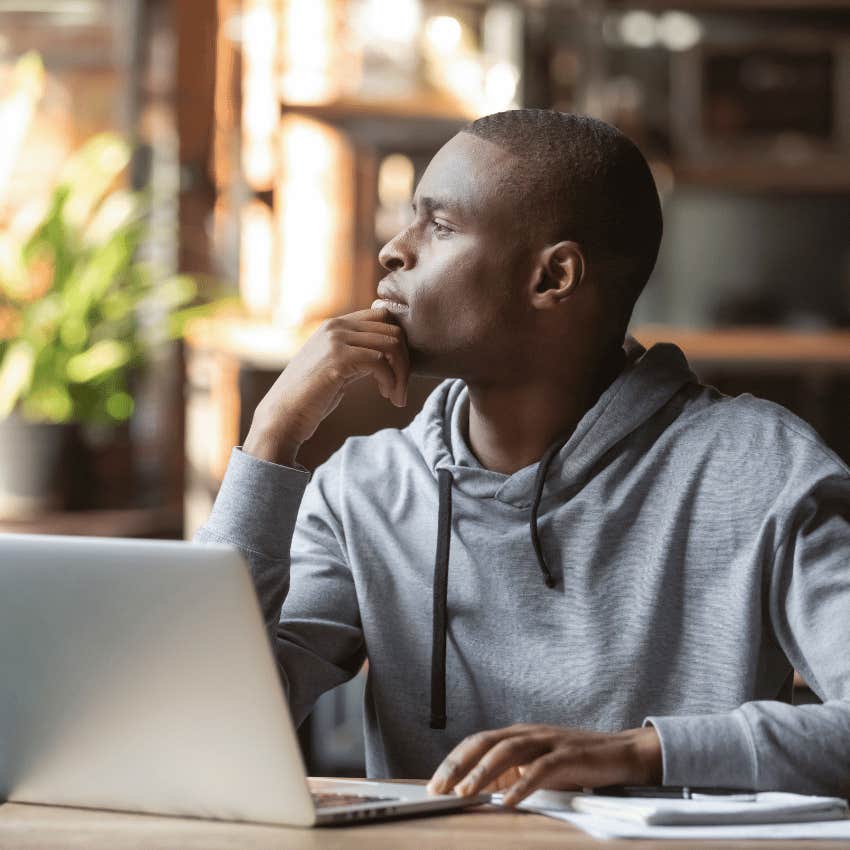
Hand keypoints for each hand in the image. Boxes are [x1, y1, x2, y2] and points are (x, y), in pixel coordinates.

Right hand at [243, 307, 408, 465]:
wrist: (282, 417)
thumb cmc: (310, 398)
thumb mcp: (337, 367)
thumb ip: (358, 354)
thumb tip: (388, 352)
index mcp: (335, 325)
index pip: (383, 316)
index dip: (399, 343)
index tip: (397, 372)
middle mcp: (336, 326)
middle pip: (393, 328)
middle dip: (405, 360)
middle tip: (402, 389)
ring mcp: (336, 340)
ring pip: (391, 344)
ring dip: (401, 374)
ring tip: (396, 396)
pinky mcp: (337, 359)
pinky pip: (380, 362)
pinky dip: (391, 381)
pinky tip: (387, 396)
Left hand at [426, 724, 661, 805]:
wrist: (620, 753)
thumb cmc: (576, 763)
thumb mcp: (536, 767)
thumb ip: (512, 774)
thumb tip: (480, 792)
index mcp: (517, 735)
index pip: (477, 743)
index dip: (453, 761)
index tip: (434, 784)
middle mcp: (528, 733)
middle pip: (484, 743)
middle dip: (458, 765)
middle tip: (438, 789)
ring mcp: (547, 741)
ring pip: (507, 752)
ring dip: (482, 773)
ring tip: (465, 794)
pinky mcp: (568, 755)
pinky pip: (540, 769)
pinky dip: (522, 786)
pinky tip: (508, 802)